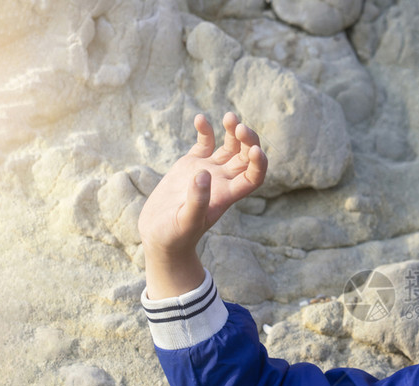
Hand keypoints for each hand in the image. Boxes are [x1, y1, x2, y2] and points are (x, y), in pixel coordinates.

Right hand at [139, 112, 267, 298]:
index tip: (254, 149)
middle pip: (245, 157)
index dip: (259, 163)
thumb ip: (197, 200)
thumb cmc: (175, 235)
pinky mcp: (191, 165)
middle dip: (247, 140)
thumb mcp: (186, 221)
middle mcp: (222, 181)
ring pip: (229, 147)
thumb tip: (203, 175)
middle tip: (239, 126)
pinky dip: (205, 130)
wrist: (159, 236)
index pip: (253, 177)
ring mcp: (208, 171)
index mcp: (227, 196)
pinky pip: (204, 143)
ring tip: (230, 117)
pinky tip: (200, 118)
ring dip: (232, 131)